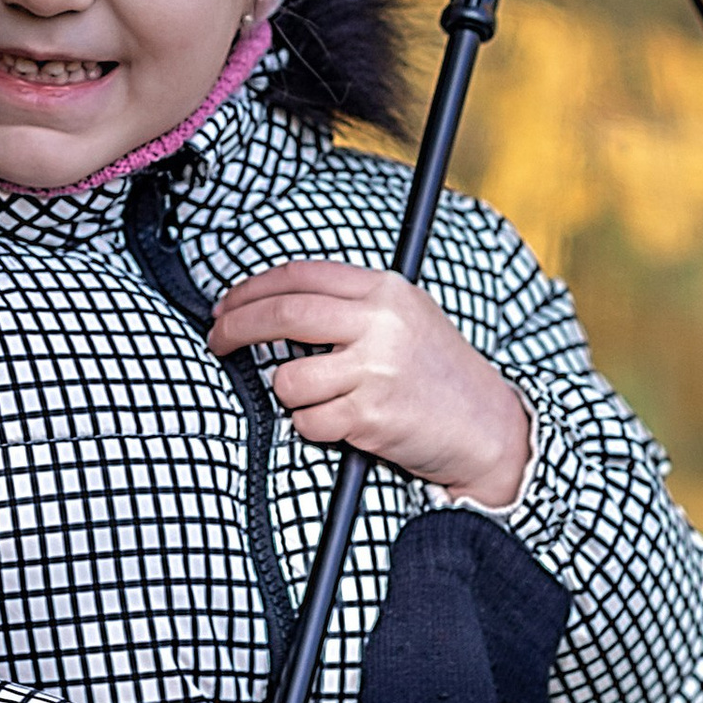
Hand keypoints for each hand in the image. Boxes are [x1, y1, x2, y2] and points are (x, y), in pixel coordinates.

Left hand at [207, 259, 532, 504]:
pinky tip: (340, 423)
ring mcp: (376, 370)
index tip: (225, 307)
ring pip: (288, 378)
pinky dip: (311, 426)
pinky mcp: (372, 416)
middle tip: (216, 341)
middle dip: (236, 328)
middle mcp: (381, 324)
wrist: (486, 425)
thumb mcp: (404, 316)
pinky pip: (307, 422)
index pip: (299, 276)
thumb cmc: (436, 372)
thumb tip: (271, 302)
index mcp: (385, 291)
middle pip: (283, 314)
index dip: (251, 290)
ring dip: (287, 392)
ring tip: (317, 398)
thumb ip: (351, 303)